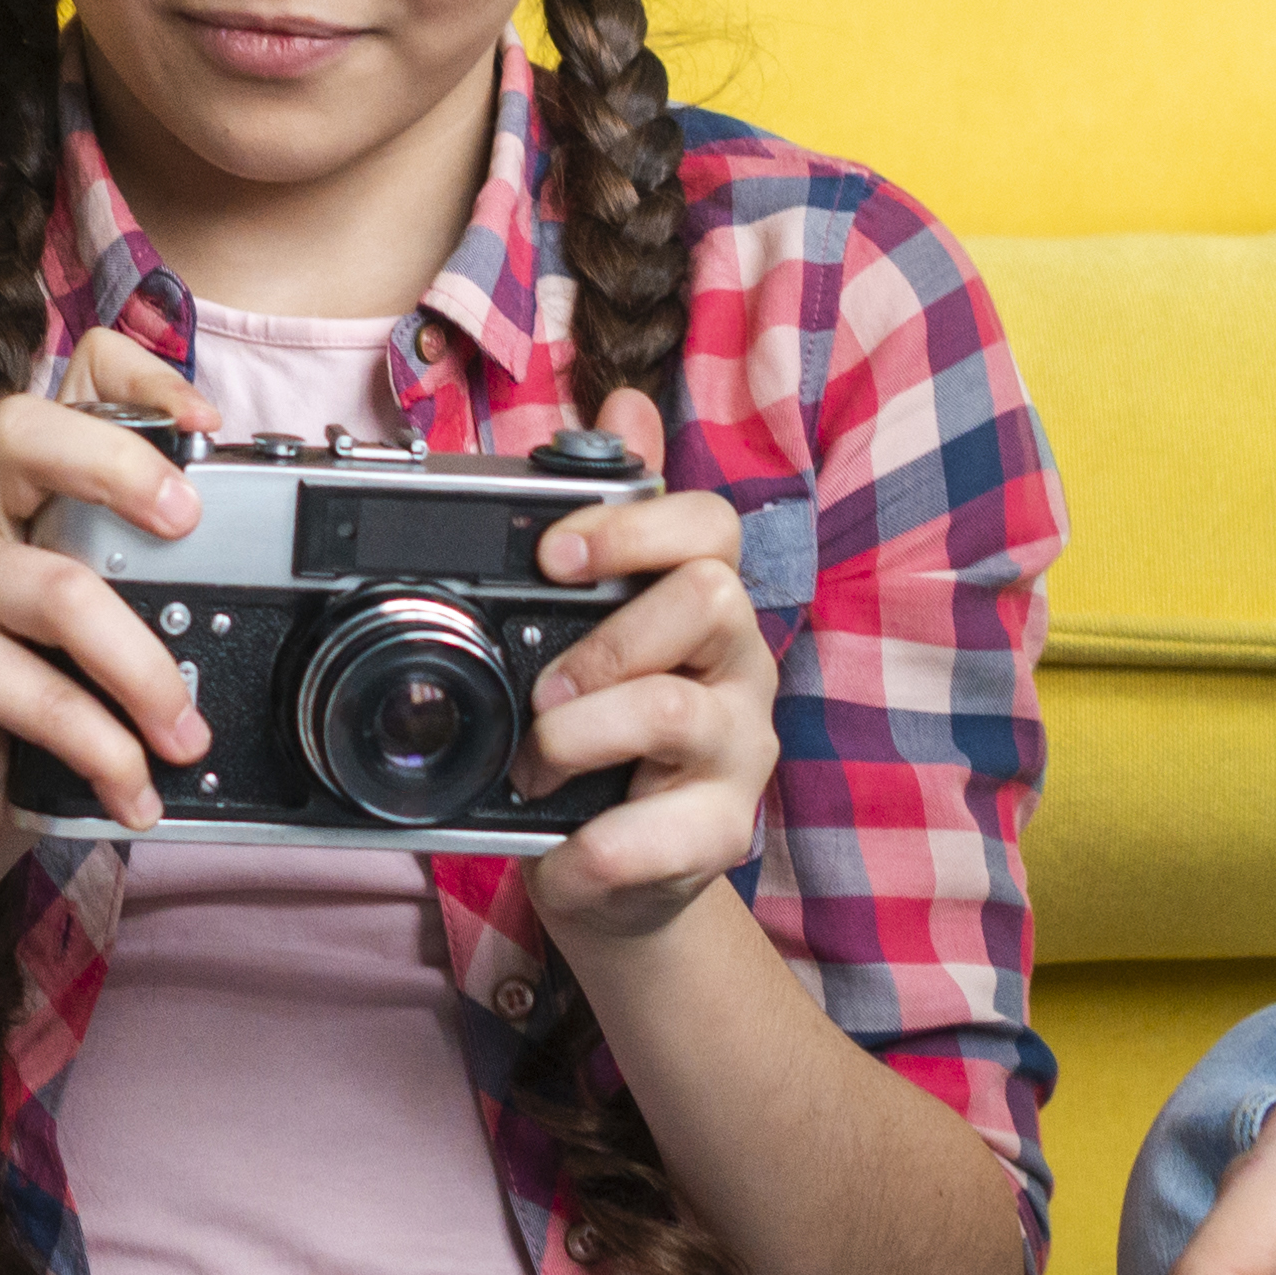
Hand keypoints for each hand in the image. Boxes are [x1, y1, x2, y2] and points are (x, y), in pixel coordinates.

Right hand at [0, 323, 216, 881]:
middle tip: (190, 522)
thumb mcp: (97, 634)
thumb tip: (265, 596)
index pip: (71, 382)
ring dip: (144, 671)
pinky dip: (103, 747)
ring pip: (59, 589)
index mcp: (27, 490)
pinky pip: (38, 692)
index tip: (208, 423)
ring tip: (185, 735)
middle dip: (121, 465)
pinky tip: (132, 787)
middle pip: (28, 433)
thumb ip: (151, 592)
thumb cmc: (28, 707)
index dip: (141, 379)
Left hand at [517, 391, 779, 949]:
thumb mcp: (585, 630)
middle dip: (606, 637)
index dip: (633, 526)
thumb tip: (623, 400)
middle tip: (542, 687)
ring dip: (583, 732)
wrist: (619, 873)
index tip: (553, 553)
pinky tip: (563, 846)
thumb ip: (605, 524)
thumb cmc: (600, 739)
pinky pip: (665, 832)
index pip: (708, 528)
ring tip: (536, 762)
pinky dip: (597, 844)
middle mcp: (738, 666)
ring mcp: (739, 751)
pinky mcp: (720, 833)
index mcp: (702, 605)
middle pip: (710, 597)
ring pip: (676, 710)